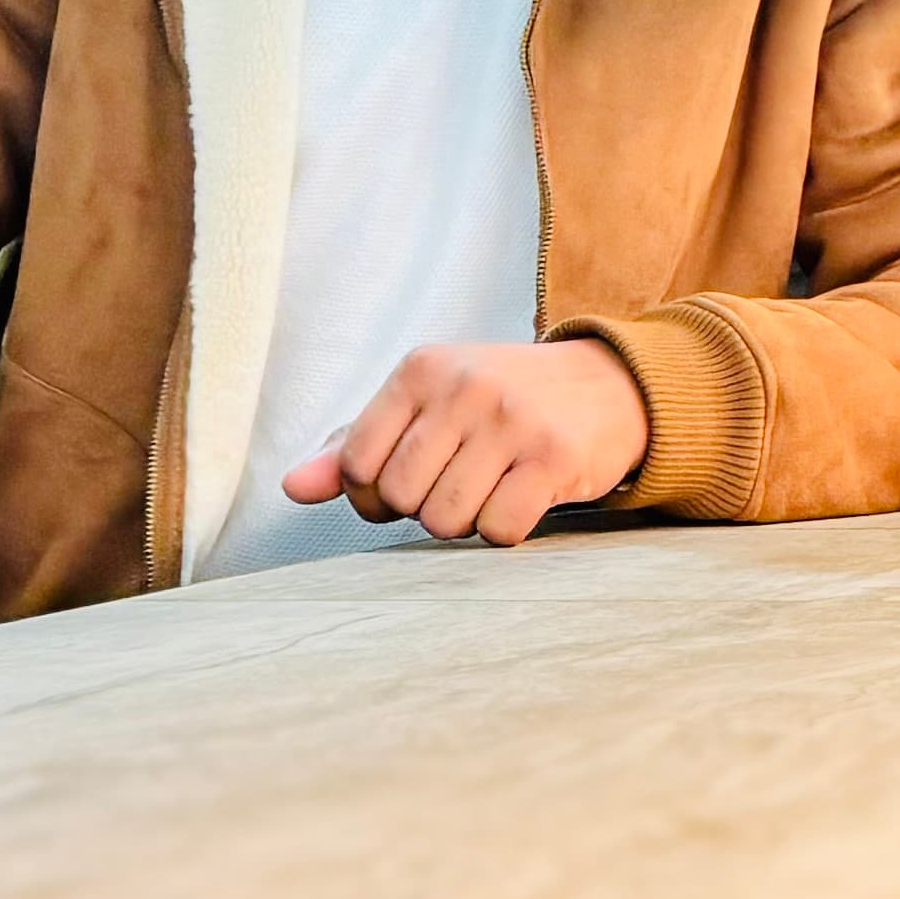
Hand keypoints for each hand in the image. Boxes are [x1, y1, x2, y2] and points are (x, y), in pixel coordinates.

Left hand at [282, 338, 648, 545]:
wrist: (607, 386)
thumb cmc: (500, 401)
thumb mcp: (427, 404)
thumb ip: (356, 443)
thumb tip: (291, 488)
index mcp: (421, 368)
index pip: (355, 462)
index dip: (372, 494)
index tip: (406, 483)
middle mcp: (464, 387)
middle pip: (399, 497)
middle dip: (421, 509)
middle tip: (456, 485)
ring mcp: (511, 420)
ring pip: (445, 518)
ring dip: (464, 522)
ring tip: (489, 488)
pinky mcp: (553, 457)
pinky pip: (498, 530)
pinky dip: (504, 530)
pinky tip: (522, 498)